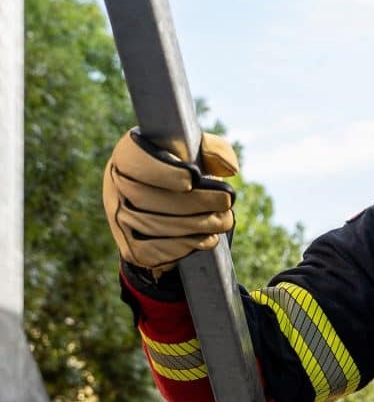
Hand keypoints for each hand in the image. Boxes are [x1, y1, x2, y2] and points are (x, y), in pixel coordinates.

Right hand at [103, 129, 238, 275]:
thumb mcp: (197, 156)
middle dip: (193, 202)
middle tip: (225, 204)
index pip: (136, 162)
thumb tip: (229, 168)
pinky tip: (209, 238)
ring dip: (196, 225)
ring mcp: (120, 220)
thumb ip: (212, 151)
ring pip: (154, 226)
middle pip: (147, 198)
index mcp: (128, 156)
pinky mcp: (132, 248)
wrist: (163, 213)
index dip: (162, 171)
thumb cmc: (184, 174)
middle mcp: (116, 187)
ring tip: (224, 221)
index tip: (193, 177)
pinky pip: (157, 250)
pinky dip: (187, 246)